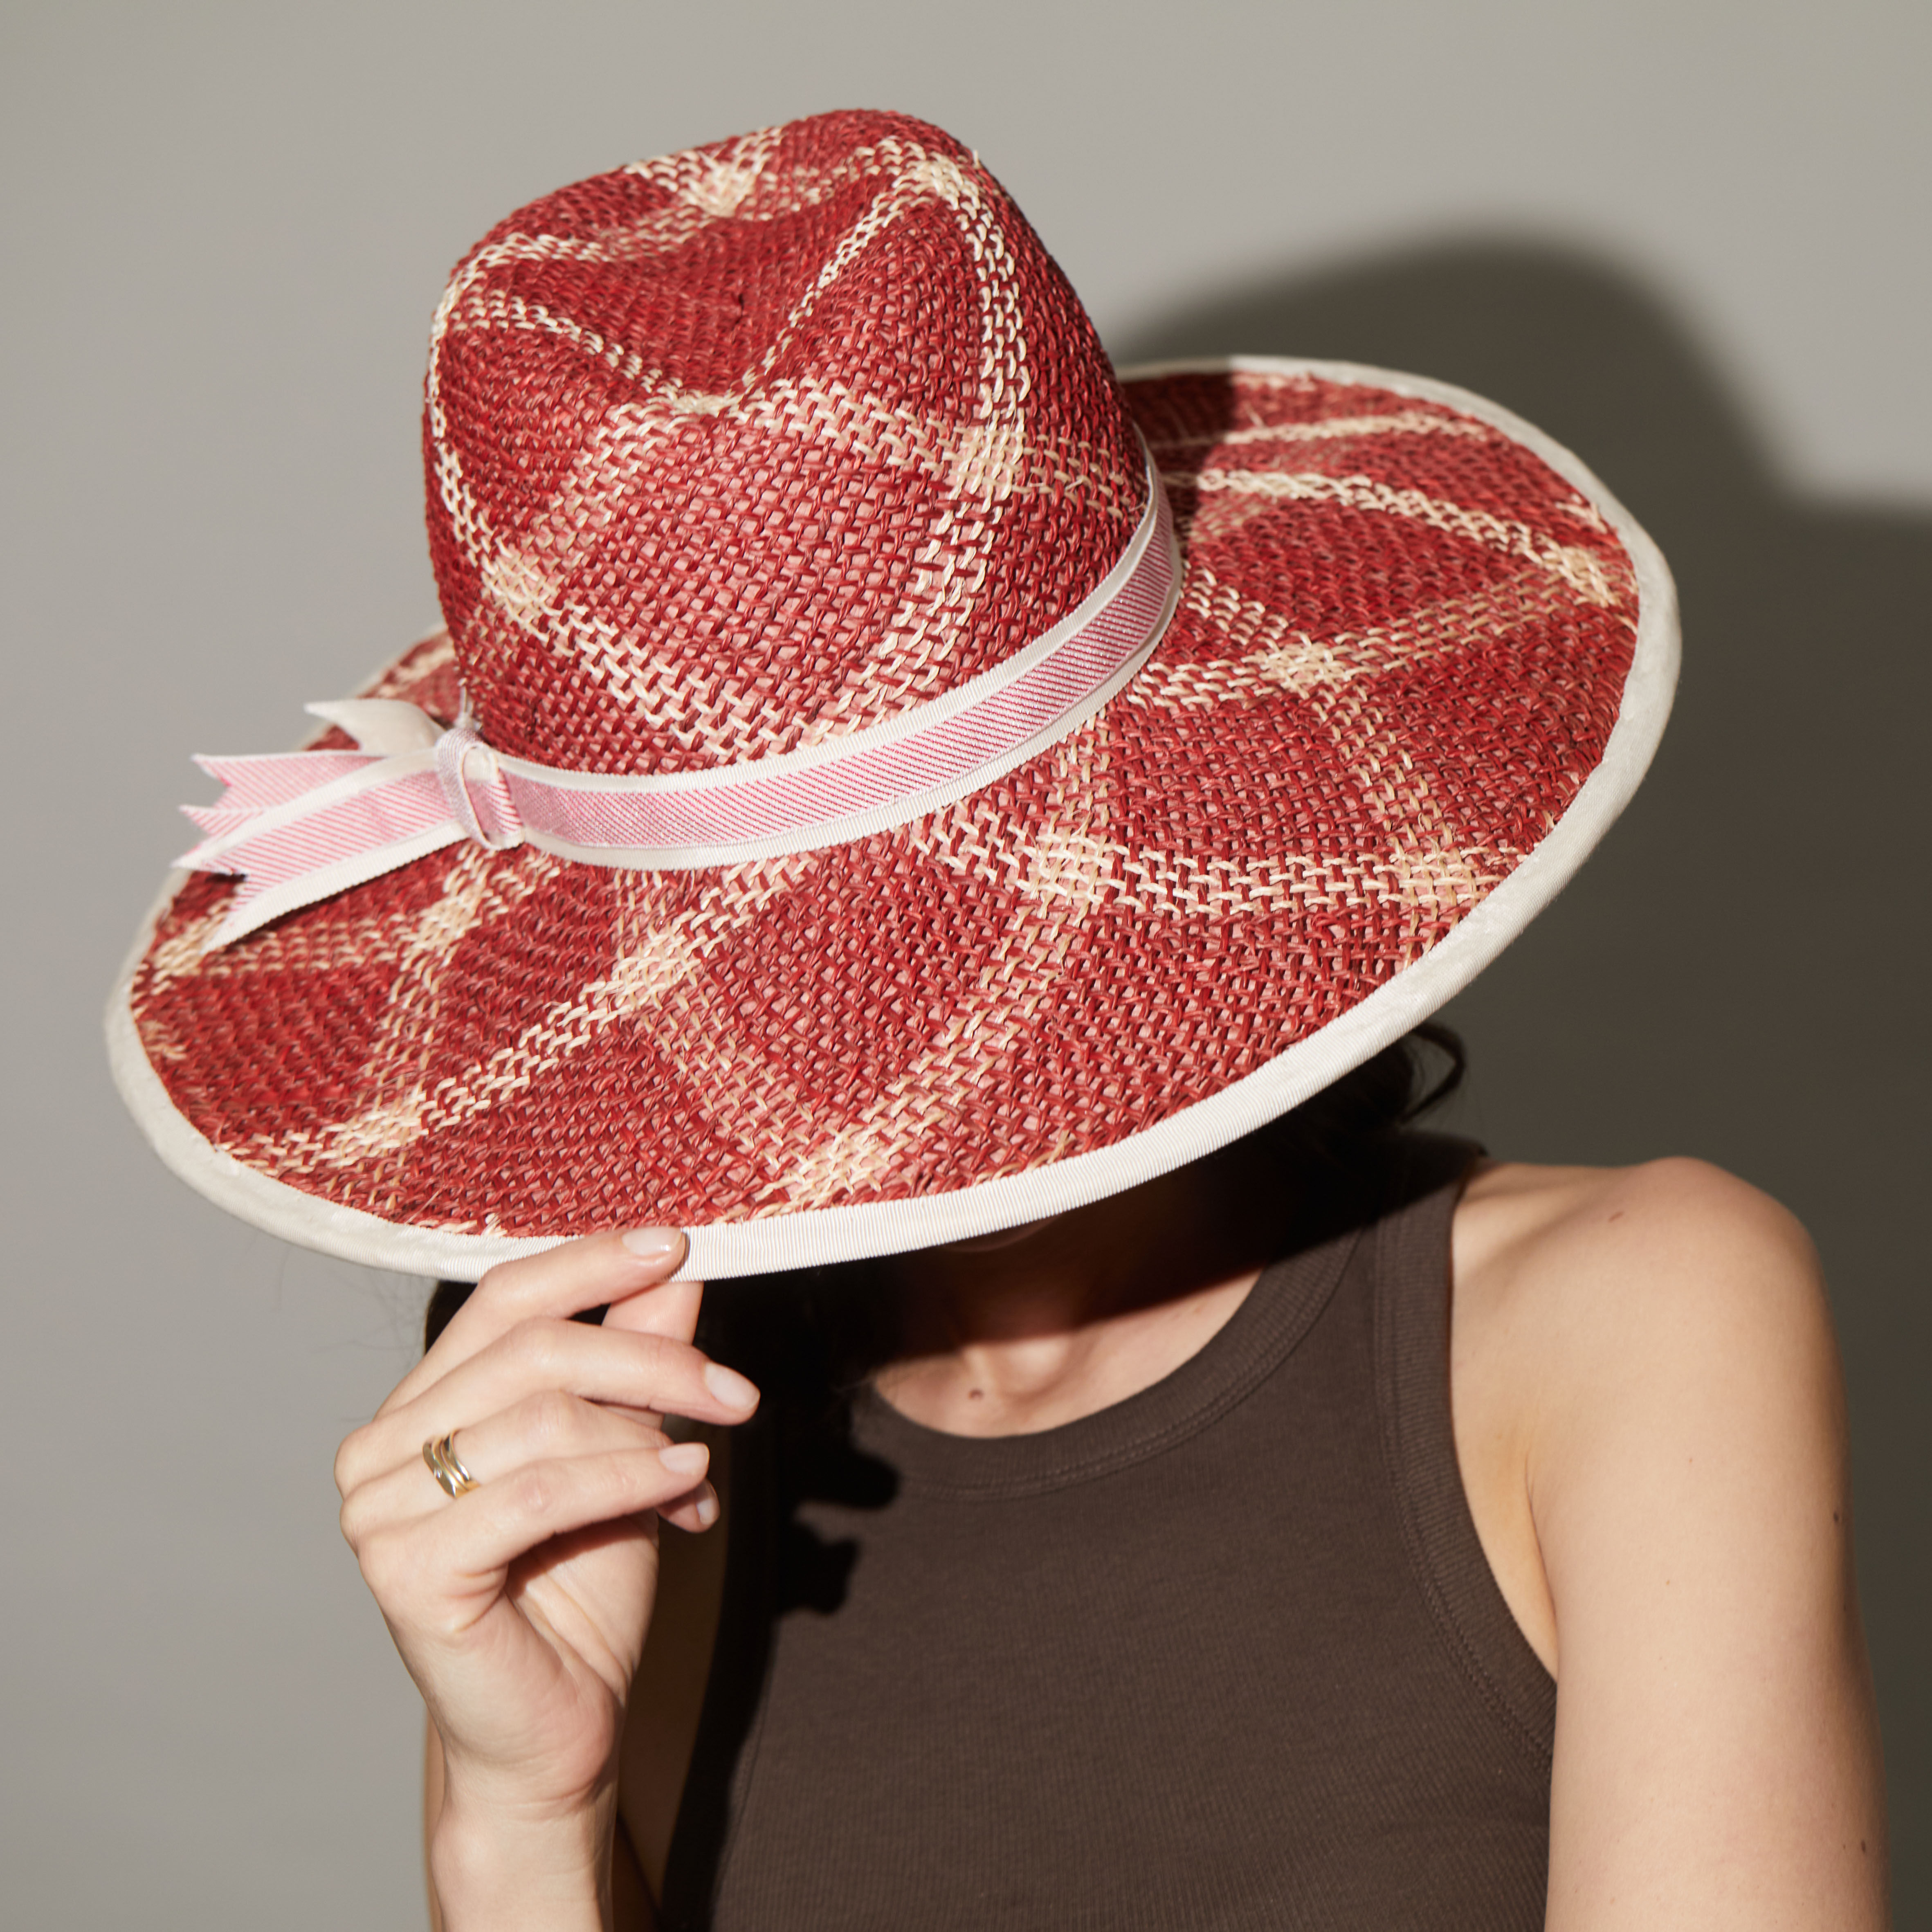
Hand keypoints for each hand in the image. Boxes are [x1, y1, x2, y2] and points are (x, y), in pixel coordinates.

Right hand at [333, 1230, 759, 1925]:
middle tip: (734, 1390)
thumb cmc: (580, 1590)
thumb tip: (674, 1263)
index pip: (503, 1298)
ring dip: (646, 1432)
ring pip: (543, 1417)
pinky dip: (628, 1478)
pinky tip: (686, 1483)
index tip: (674, 1243)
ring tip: (702, 1462)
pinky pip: (541, 1491)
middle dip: (651, 1359)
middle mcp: (379, 1448)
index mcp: (418, 1407)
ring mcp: (380, 1510)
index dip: (589, 1263)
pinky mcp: (407, 1569)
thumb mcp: (622, 1448)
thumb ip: (634, 1355)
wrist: (558, 1728)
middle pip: (535, 1349)